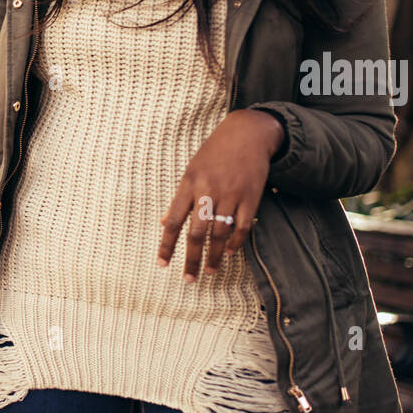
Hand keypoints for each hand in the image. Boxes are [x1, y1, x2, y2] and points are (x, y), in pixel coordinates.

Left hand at [157, 109, 284, 281]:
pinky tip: (229, 252)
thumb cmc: (214, 153)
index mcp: (189, 184)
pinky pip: (241, 226)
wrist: (247, 133)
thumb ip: (178, 199)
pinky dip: (235, 242)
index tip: (162, 265)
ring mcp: (230, 194)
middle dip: (191, 260)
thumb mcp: (191, 171)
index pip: (173, 221)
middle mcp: (208, 191)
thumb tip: (162, 222)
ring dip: (214, 256)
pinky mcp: (250, 196)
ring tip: (210, 271)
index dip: (166, 245)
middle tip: (189, 279)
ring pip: (220, 233)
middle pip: (196, 233)